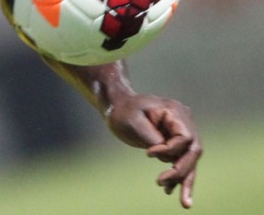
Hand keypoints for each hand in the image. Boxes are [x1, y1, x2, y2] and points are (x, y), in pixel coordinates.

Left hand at [105, 93, 201, 207]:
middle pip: (192, 151)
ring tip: (184, 203)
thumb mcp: (133, 121)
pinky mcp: (176, 143)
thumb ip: (152, 138)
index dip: (170, 149)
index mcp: (174, 111)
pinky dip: (179, 177)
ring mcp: (182, 132)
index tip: (149, 154)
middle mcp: (184, 121)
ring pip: (190, 160)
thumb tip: (168, 159)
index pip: (184, 137)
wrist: (119, 107)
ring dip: (185, 180)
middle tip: (161, 183)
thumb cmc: (124, 111)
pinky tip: (174, 192)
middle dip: (181, 171)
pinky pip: (181, 161)